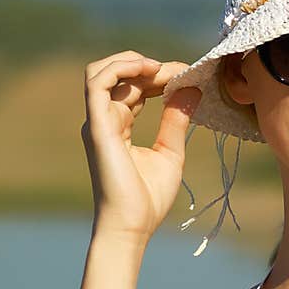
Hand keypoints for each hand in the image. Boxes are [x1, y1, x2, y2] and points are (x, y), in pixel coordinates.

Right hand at [81, 51, 201, 240]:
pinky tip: (149, 70)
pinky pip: (97, 82)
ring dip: (132, 61)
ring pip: (102, 71)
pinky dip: (121, 67)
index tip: (188, 76)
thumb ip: (176, 120)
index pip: (134, 87)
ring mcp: (97, 122)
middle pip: (121, 77)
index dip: (159, 75)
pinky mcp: (97, 126)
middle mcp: (104, 120)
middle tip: (182, 71)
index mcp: (118, 126)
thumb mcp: (170, 152)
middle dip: (152, 68)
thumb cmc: (148, 199)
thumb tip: (191, 90)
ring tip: (161, 67)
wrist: (132, 227)